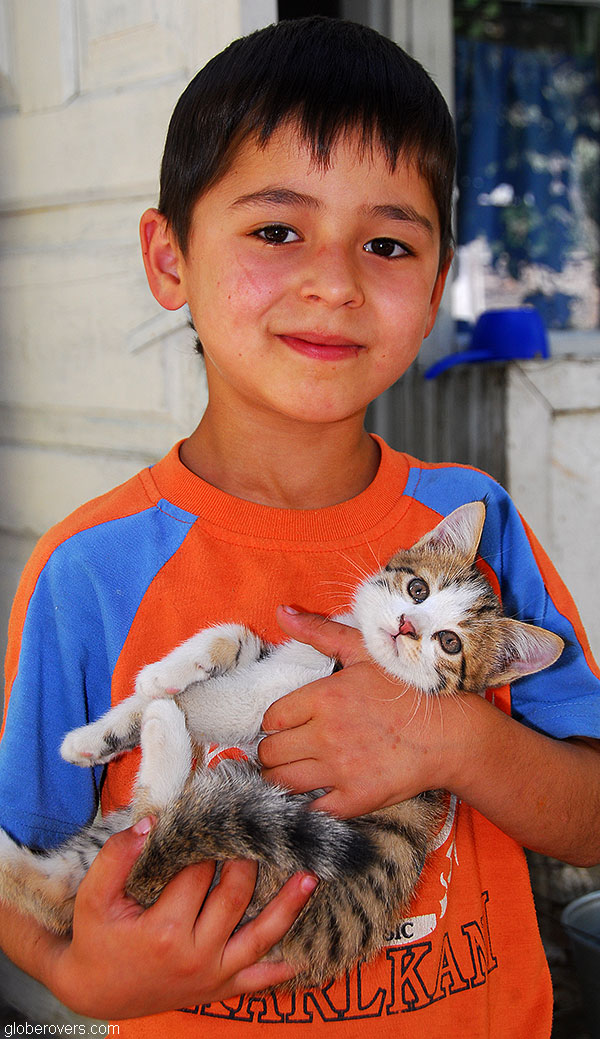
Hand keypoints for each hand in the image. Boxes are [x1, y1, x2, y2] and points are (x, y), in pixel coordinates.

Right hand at [47, 818, 317, 1018]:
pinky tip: (302, 954)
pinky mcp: (218, 990)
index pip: (198, 872)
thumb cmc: (96, 939)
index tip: (220, 813)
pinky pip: (257, 981)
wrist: (96, 992)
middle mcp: (195, 954)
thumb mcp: (94, 897)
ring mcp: (211, 975)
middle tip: (260, 832)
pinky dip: (280, 970)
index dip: (207, 840)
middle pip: (235, 896)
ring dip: (288, 907)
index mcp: (165, 929)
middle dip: (248, 861)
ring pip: (260, 936)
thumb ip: (117, 857)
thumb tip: (150, 823)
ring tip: (310, 878)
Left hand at [259, 608, 474, 817]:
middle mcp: (326, 735)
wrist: (451, 734)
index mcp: (324, 697)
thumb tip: (282, 612)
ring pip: (281, 782)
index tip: (287, 725)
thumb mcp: (365, 651)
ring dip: (281, 778)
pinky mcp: (355, 800)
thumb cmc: (407, 689)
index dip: (275, 723)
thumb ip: (319, 632)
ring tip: (295, 771)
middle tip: (288, 749)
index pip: (270, 718)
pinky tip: (315, 793)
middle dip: (273, 751)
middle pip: (269, 753)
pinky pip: (310, 810)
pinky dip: (306, 804)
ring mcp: (340, 771)